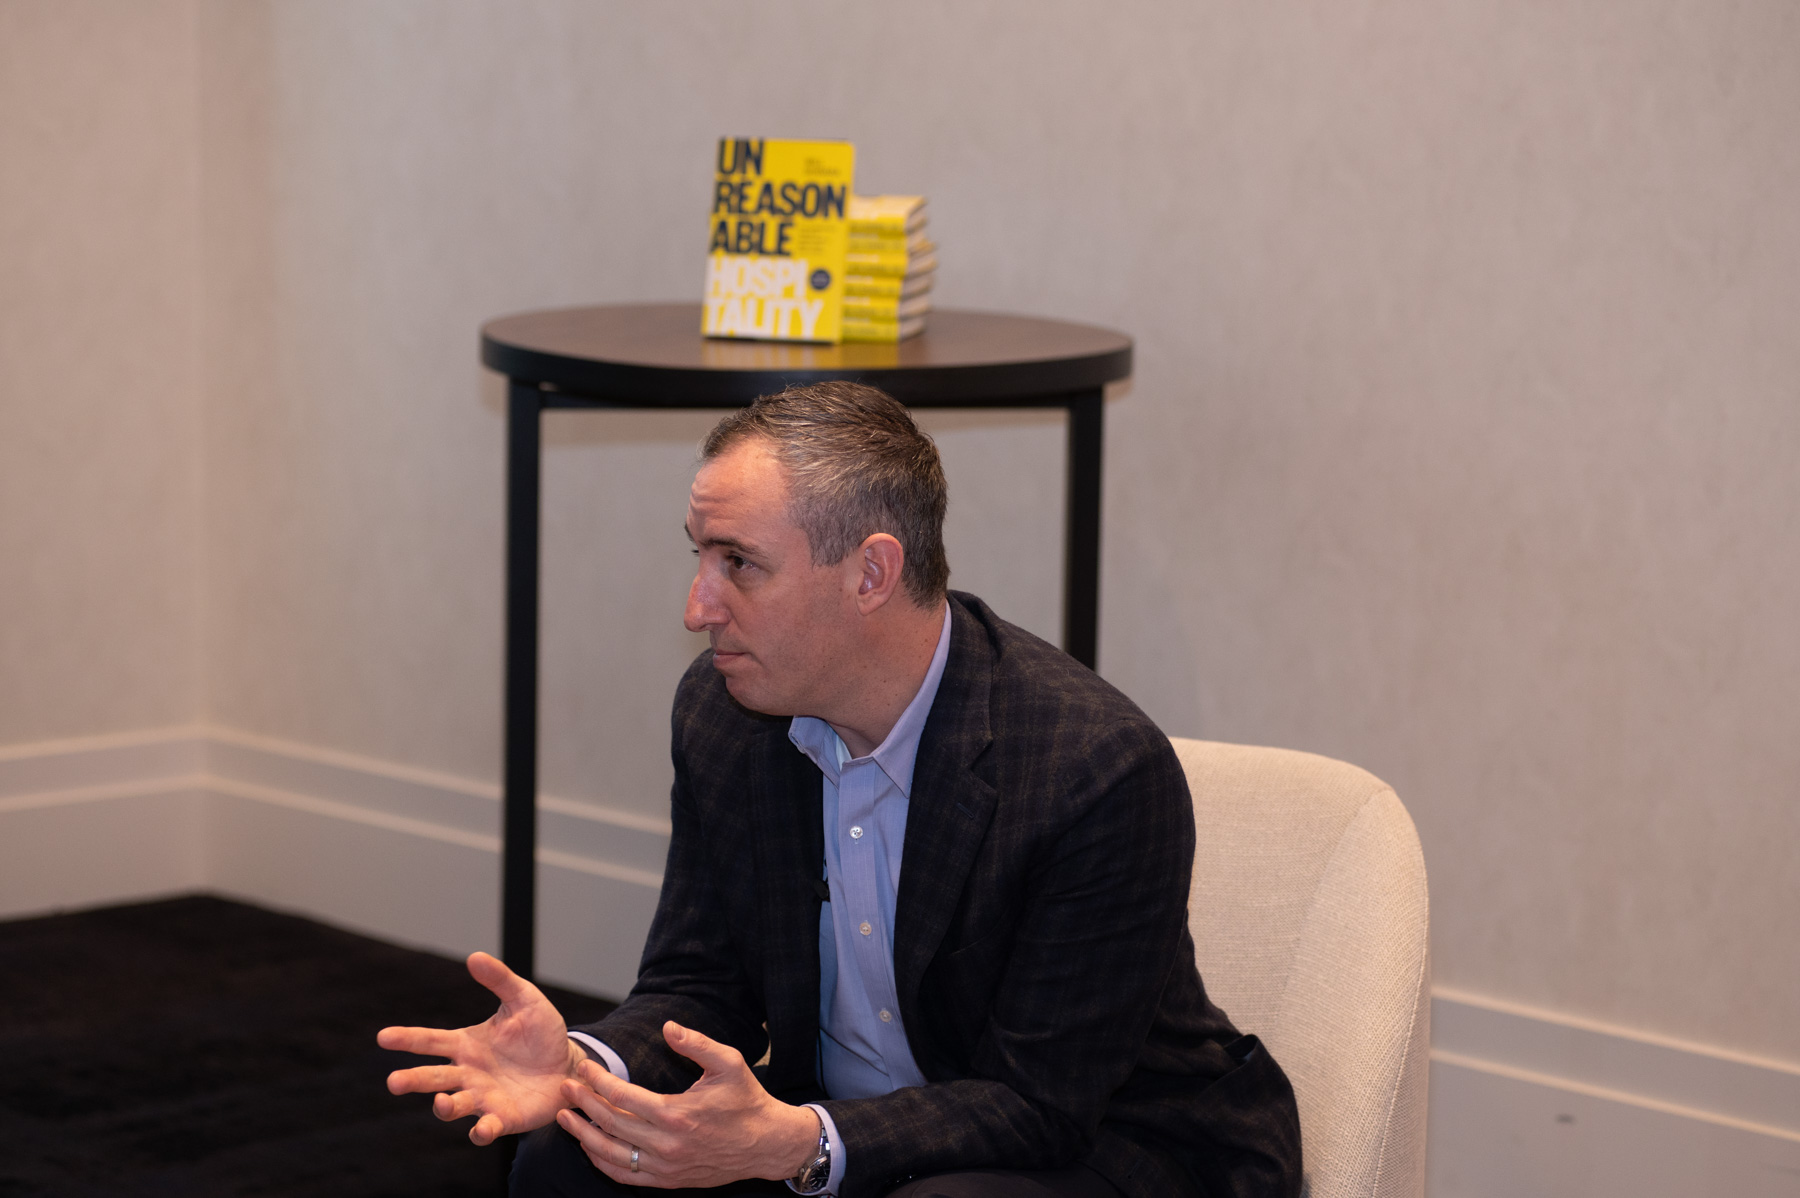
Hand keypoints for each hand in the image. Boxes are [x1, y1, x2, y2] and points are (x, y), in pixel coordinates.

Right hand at [377, 950, 584, 1143]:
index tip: (383, 1037)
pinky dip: (481, 1132)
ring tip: (442, 1102)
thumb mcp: (524, 1000)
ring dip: (444, 1107)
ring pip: (452, 1106)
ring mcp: (483, 1098)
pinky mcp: (503, 1118)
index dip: (407, 1039)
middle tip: (394, 1082)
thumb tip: (474, 957)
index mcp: (467, 1044)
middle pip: (432, 1078)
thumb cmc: (542, 1032)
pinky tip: (481, 1130)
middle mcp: (468, 1073)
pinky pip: (486, 1128)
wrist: (570, 1064)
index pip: (430, 1041)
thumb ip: (500, 980)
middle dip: (411, 1080)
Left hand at [554, 1020, 820, 1187]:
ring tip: (566, 1118)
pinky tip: (590, 1146)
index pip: (622, 1098)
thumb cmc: (746, 1099)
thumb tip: (668, 1027)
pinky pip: (625, 1175)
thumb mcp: (729, 1062)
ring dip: (584, 1136)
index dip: (598, 1081)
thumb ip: (696, 1043)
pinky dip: (602, 1162)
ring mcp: (666, 1167)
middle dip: (583, 1104)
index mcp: (677, 1115)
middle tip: (566, 1087)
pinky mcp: (668, 1180)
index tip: (584, 1067)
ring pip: (611, 1155)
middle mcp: (667, 1145)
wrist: (766, 1143)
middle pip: (610, 1125)